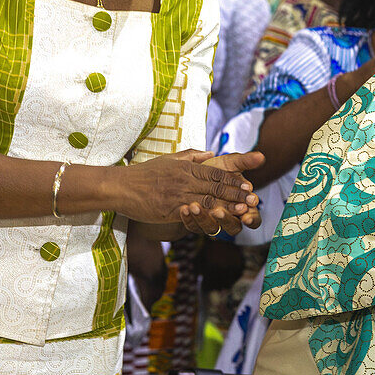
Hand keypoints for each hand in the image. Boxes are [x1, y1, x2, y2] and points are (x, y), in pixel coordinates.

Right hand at [119, 149, 260, 234]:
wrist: (121, 186)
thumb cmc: (146, 173)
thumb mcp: (170, 159)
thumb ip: (192, 156)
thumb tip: (211, 153)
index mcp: (187, 167)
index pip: (216, 174)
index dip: (234, 180)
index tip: (248, 185)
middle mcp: (184, 180)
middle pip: (216, 187)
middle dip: (236, 194)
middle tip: (253, 199)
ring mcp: (177, 195)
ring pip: (207, 201)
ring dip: (227, 206)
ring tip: (243, 211)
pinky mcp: (169, 210)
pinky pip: (191, 213)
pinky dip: (206, 217)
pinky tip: (219, 221)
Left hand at [186, 151, 264, 232]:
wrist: (190, 173)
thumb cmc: (215, 169)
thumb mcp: (230, 163)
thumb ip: (245, 161)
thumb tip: (261, 156)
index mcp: (243, 206)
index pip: (253, 219)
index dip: (251, 219)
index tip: (246, 215)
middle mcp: (229, 218)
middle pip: (234, 228)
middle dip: (226, 220)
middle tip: (219, 211)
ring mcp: (212, 222)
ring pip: (212, 229)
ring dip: (204, 219)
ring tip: (196, 205)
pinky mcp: (196, 224)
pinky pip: (193, 226)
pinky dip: (189, 218)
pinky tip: (184, 208)